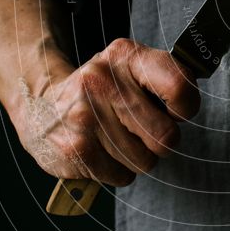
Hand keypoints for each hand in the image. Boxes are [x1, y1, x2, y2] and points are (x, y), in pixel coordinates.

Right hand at [14, 38, 199, 185]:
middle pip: (166, 135)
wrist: (41, 107)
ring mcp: (85, 113)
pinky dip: (118, 172)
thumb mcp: (132, 69)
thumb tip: (188, 104)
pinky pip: (122, 176)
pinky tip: (102, 152)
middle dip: (161, 142)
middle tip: (143, 131)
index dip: (185, 108)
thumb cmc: (104, 92)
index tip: (173, 110)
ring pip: (145, 161)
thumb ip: (166, 79)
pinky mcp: (74, 147)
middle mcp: (103, 79)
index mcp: (125, 55)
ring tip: (116, 139)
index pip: (179, 86)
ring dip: (138, 158)